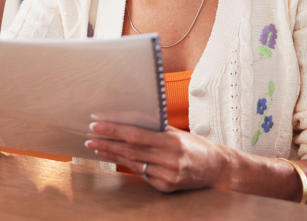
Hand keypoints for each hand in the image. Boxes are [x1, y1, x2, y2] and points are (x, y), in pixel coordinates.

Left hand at [85, 120, 232, 192]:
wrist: (216, 168)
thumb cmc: (195, 145)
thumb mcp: (177, 132)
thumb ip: (155, 128)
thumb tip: (128, 119)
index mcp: (171, 142)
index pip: (135, 135)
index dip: (114, 130)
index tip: (97, 124)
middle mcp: (169, 160)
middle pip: (130, 151)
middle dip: (107, 144)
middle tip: (90, 138)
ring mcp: (168, 176)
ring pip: (133, 164)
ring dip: (113, 156)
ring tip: (98, 148)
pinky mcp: (166, 187)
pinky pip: (143, 175)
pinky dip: (129, 166)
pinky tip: (117, 159)